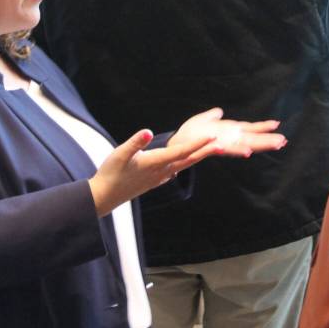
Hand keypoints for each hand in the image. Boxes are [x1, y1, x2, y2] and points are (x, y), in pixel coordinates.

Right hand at [89, 129, 213, 216]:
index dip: (198, 143)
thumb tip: (147, 132)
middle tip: (223, 145)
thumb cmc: (111, 173)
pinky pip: (174, 171)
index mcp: (155, 162)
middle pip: (188, 160)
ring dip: (197, 157)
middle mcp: (161, 171)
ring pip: (183, 165)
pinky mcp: (155, 181)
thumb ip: (136, 142)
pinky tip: (185, 163)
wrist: (105, 196)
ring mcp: (159, 178)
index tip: (213, 136)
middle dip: (206, 151)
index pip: (181, 151)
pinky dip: (184, 164)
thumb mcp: (120, 153)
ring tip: (210, 150)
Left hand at [170, 107, 286, 158]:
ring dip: (262, 144)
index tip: (277, 124)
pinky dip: (239, 150)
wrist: (177, 140)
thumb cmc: (190, 132)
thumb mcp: (204, 119)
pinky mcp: (217, 147)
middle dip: (268, 139)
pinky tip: (249, 152)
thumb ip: (213, 116)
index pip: (249, 126)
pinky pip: (230, 150)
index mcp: (229, 129)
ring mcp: (225, 142)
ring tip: (277, 144)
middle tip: (284, 141)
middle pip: (254, 137)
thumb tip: (219, 111)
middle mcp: (230, 137)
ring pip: (247, 143)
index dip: (262, 126)